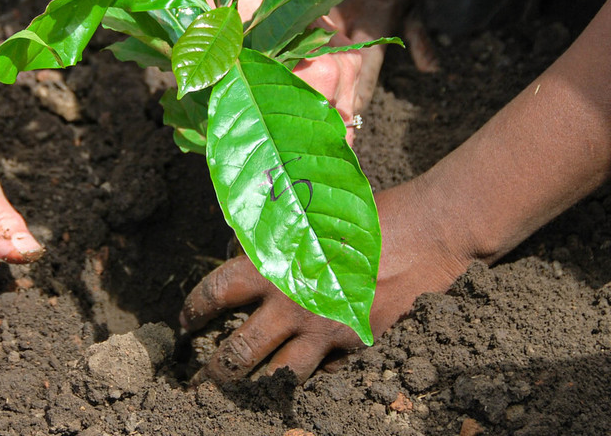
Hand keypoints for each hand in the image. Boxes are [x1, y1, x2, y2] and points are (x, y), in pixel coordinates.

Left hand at [180, 181, 473, 383]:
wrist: (424, 232)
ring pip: (276, 376)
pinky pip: (320, 373)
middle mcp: (290, 302)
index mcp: (272, 263)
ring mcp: (322, 330)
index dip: (193, 311)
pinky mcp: (353, 345)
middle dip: (214, 372)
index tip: (186, 323)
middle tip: (200, 382)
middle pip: (238, 352)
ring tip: (240, 398)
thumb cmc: (366, 213)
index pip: (214, 293)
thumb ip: (272, 233)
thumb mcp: (310, 212)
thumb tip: (239, 245)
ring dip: (254, 389)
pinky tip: (295, 383)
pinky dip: (305, 379)